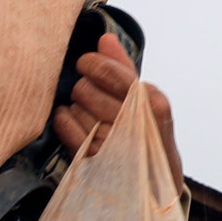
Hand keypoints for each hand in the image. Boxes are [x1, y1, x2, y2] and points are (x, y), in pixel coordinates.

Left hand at [53, 34, 179, 178]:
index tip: (86, 64)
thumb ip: (124, 68)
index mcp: (151, 103)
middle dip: (84, 87)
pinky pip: (66, 126)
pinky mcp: (94, 161)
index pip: (109, 72)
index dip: (92, 64)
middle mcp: (133, 123)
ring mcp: (113, 144)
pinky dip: (64, 121)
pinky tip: (74, 123)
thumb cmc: (147, 133)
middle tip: (91, 95)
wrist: (157, 182)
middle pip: (86, 88)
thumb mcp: (145, 101)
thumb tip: (105, 38)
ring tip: (90, 115)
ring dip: (77, 107)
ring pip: (75, 106)